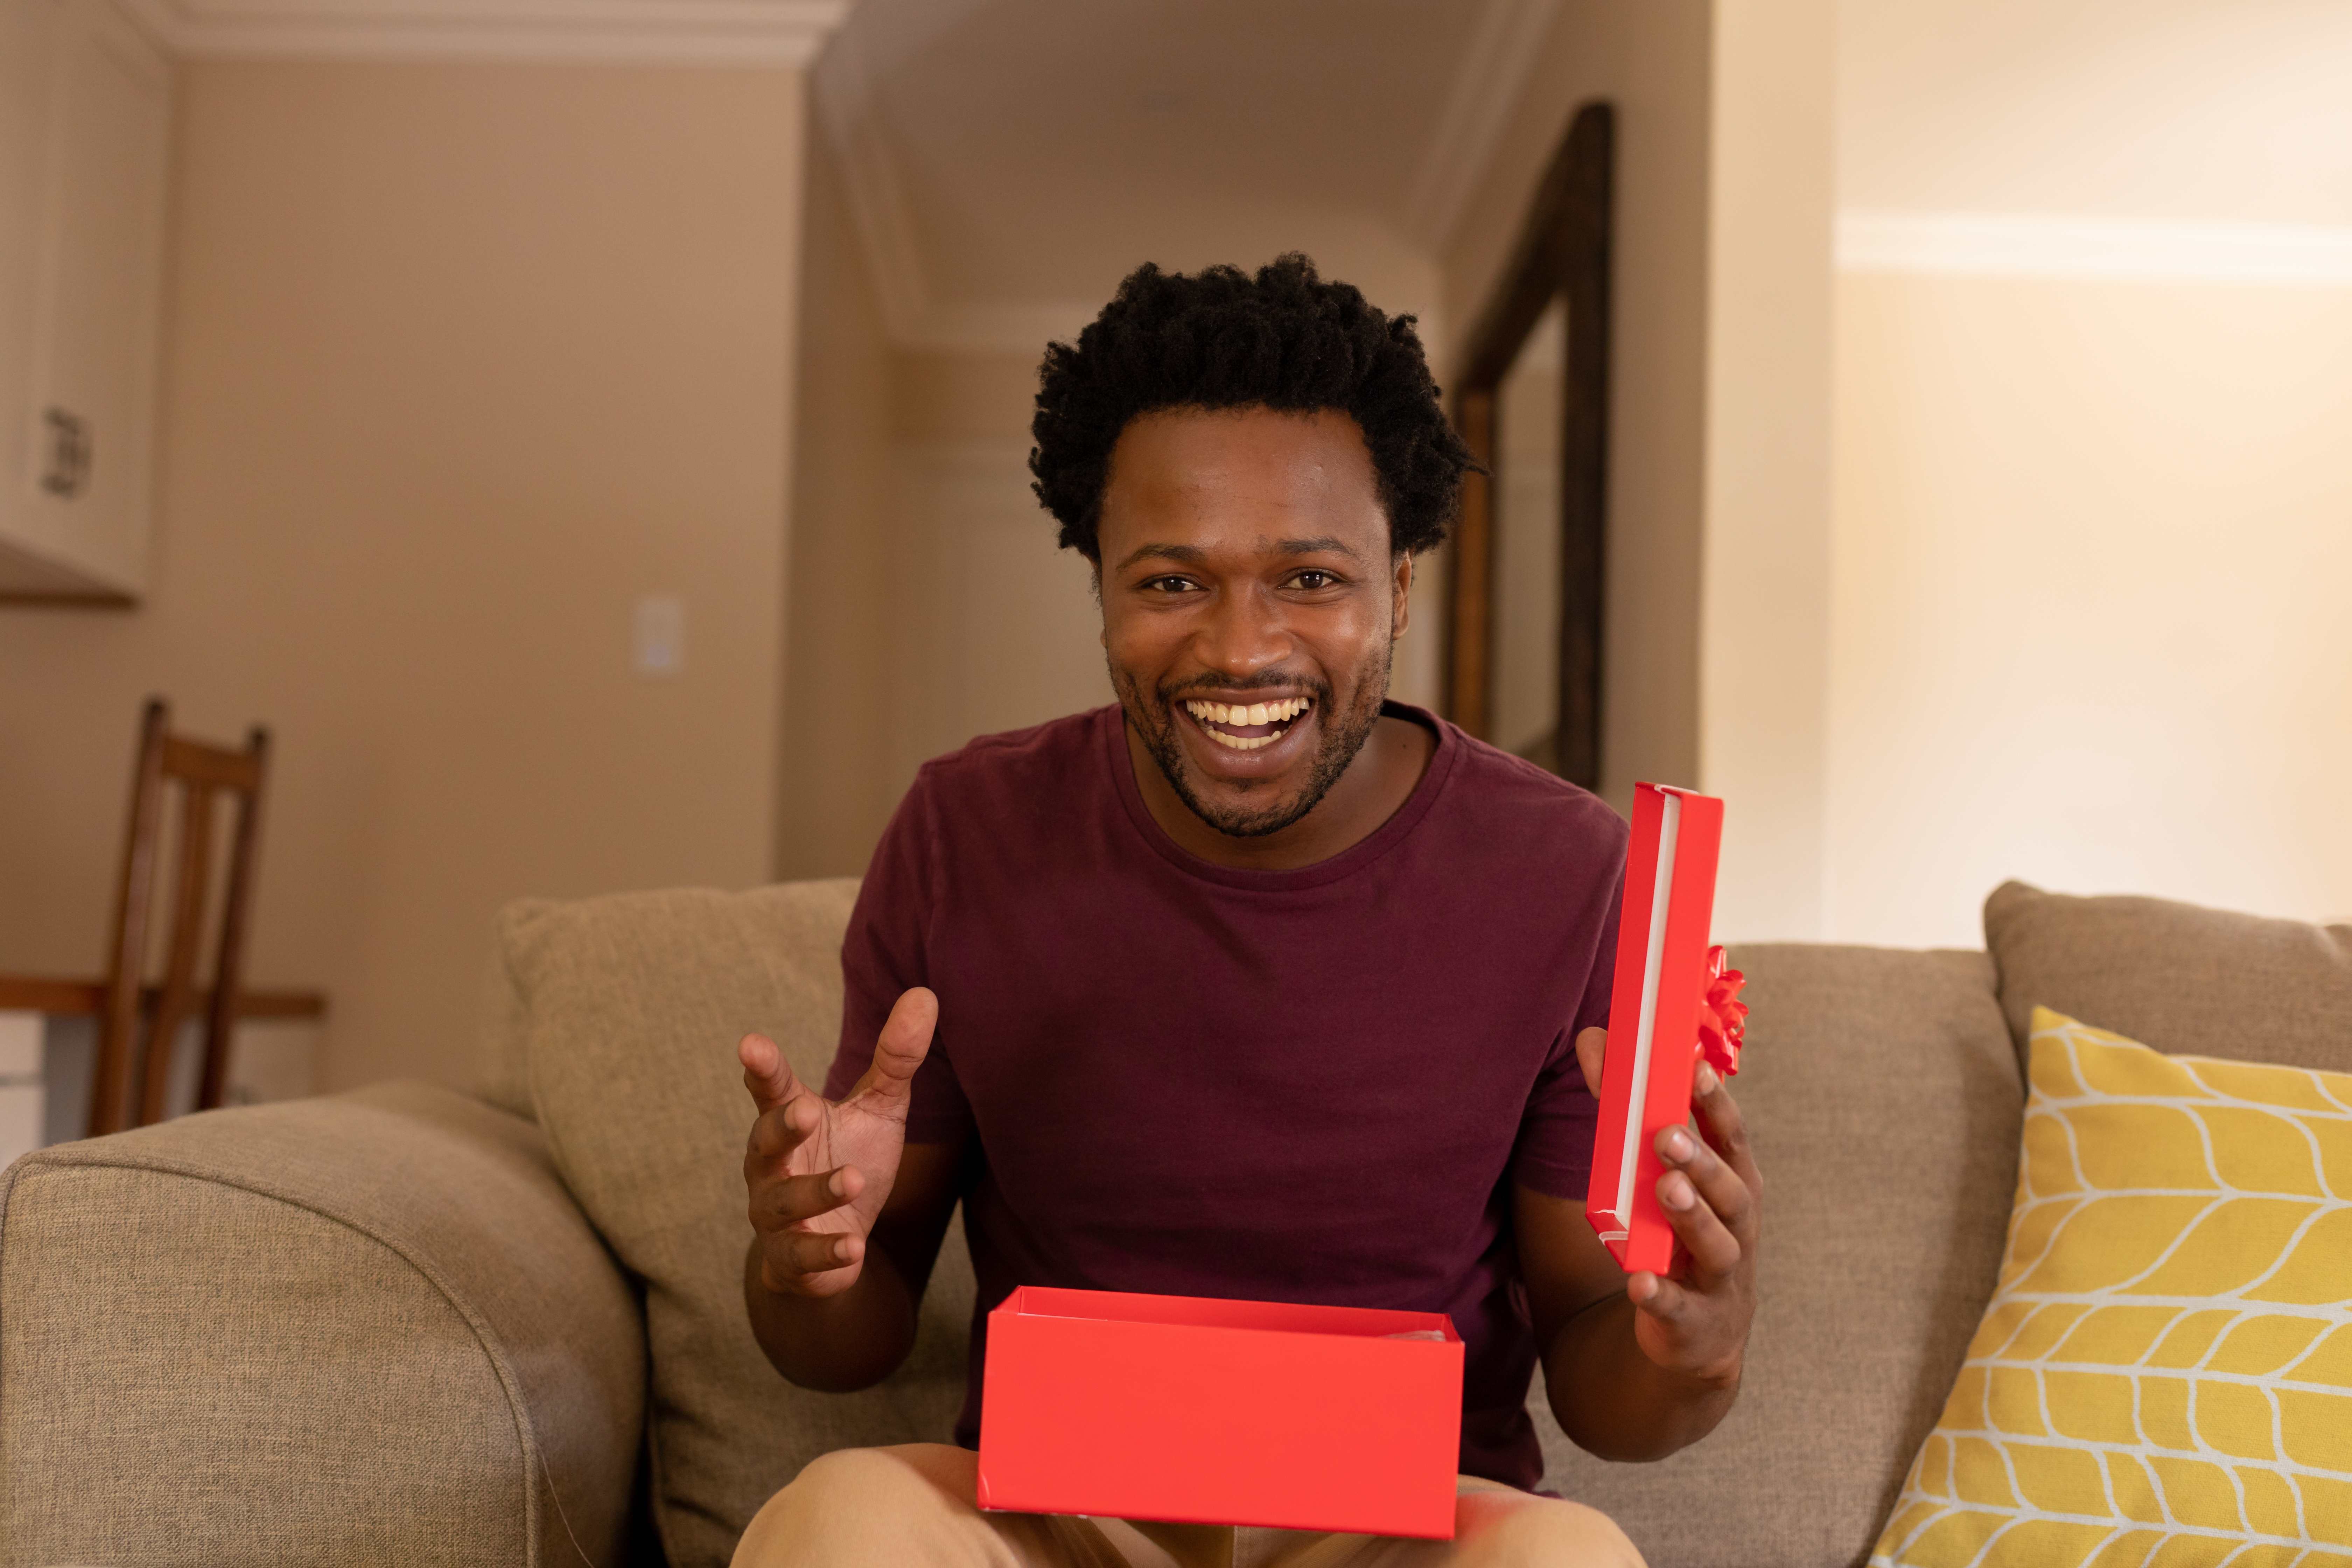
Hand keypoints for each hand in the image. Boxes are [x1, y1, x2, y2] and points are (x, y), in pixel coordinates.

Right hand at [740, 988, 937, 1298]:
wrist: (836, 1239)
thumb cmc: (851, 1158)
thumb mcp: (879, 1107)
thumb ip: (896, 1058)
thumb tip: (926, 994)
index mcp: (789, 1120)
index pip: (771, 1089)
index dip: (762, 1068)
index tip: (750, 1043)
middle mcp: (771, 1165)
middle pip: (765, 1143)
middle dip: (783, 1127)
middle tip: (807, 1111)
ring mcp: (775, 1215)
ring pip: (783, 1203)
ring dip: (816, 1191)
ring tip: (852, 1180)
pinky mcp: (789, 1260)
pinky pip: (801, 1258)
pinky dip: (825, 1252)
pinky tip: (852, 1246)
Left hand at [1573, 1026, 1761, 1384]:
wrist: (1698, 1336)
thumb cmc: (1678, 1232)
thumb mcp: (1658, 1172)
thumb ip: (1626, 1108)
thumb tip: (1592, 1038)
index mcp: (1732, 1184)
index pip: (1731, 1139)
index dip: (1717, 1105)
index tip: (1696, 1068)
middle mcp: (1736, 1228)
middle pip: (1730, 1191)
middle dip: (1702, 1160)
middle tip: (1667, 1134)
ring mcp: (1719, 1279)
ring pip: (1716, 1246)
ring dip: (1692, 1217)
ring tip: (1666, 1188)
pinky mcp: (1693, 1322)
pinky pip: (1678, 1308)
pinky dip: (1660, 1295)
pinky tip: (1640, 1282)